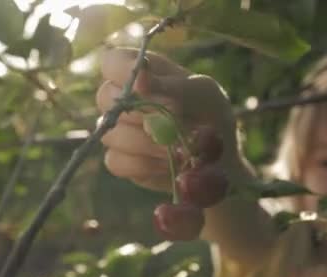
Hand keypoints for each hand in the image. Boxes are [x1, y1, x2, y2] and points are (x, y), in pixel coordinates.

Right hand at [97, 47, 241, 192]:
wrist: (221, 159)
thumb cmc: (211, 115)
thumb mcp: (203, 94)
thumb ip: (172, 85)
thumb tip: (140, 79)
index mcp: (143, 72)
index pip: (112, 62)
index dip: (122, 72)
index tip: (142, 87)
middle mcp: (123, 99)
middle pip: (106, 98)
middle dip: (143, 114)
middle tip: (172, 123)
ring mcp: (119, 130)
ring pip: (112, 133)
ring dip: (149, 144)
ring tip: (179, 149)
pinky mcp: (121, 160)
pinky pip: (116, 161)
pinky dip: (146, 165)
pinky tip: (168, 164)